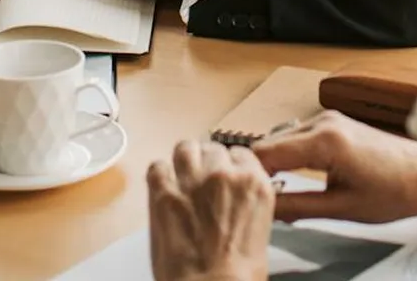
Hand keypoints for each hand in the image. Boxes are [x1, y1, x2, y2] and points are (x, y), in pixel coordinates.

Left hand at [148, 139, 272, 280]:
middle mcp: (224, 174)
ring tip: (181, 176)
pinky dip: (159, 175)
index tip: (224, 172)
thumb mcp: (259, 228)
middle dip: (207, 163)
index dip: (229, 164)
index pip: (240, 153)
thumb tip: (233, 198)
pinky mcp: (164, 192)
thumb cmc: (238, 273)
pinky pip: (157, 166)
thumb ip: (245, 202)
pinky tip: (162, 188)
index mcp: (254, 184)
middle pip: (212, 149)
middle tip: (201, 180)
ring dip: (184, 161)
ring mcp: (193, 180)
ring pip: (185, 148)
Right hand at [254, 112, 416, 223]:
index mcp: (324, 141)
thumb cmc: (396, 191)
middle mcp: (323, 122)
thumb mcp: (342, 208)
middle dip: (258, 170)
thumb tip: (265, 208)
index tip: (237, 193)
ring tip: (271, 191)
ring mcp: (328, 119)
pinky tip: (291, 177)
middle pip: (269, 144)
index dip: (248, 175)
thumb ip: (297, 206)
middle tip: (251, 199)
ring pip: (281, 139)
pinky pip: (298, 136)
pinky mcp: (334, 123)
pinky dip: (289, 155)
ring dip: (273, 163)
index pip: (265, 154)